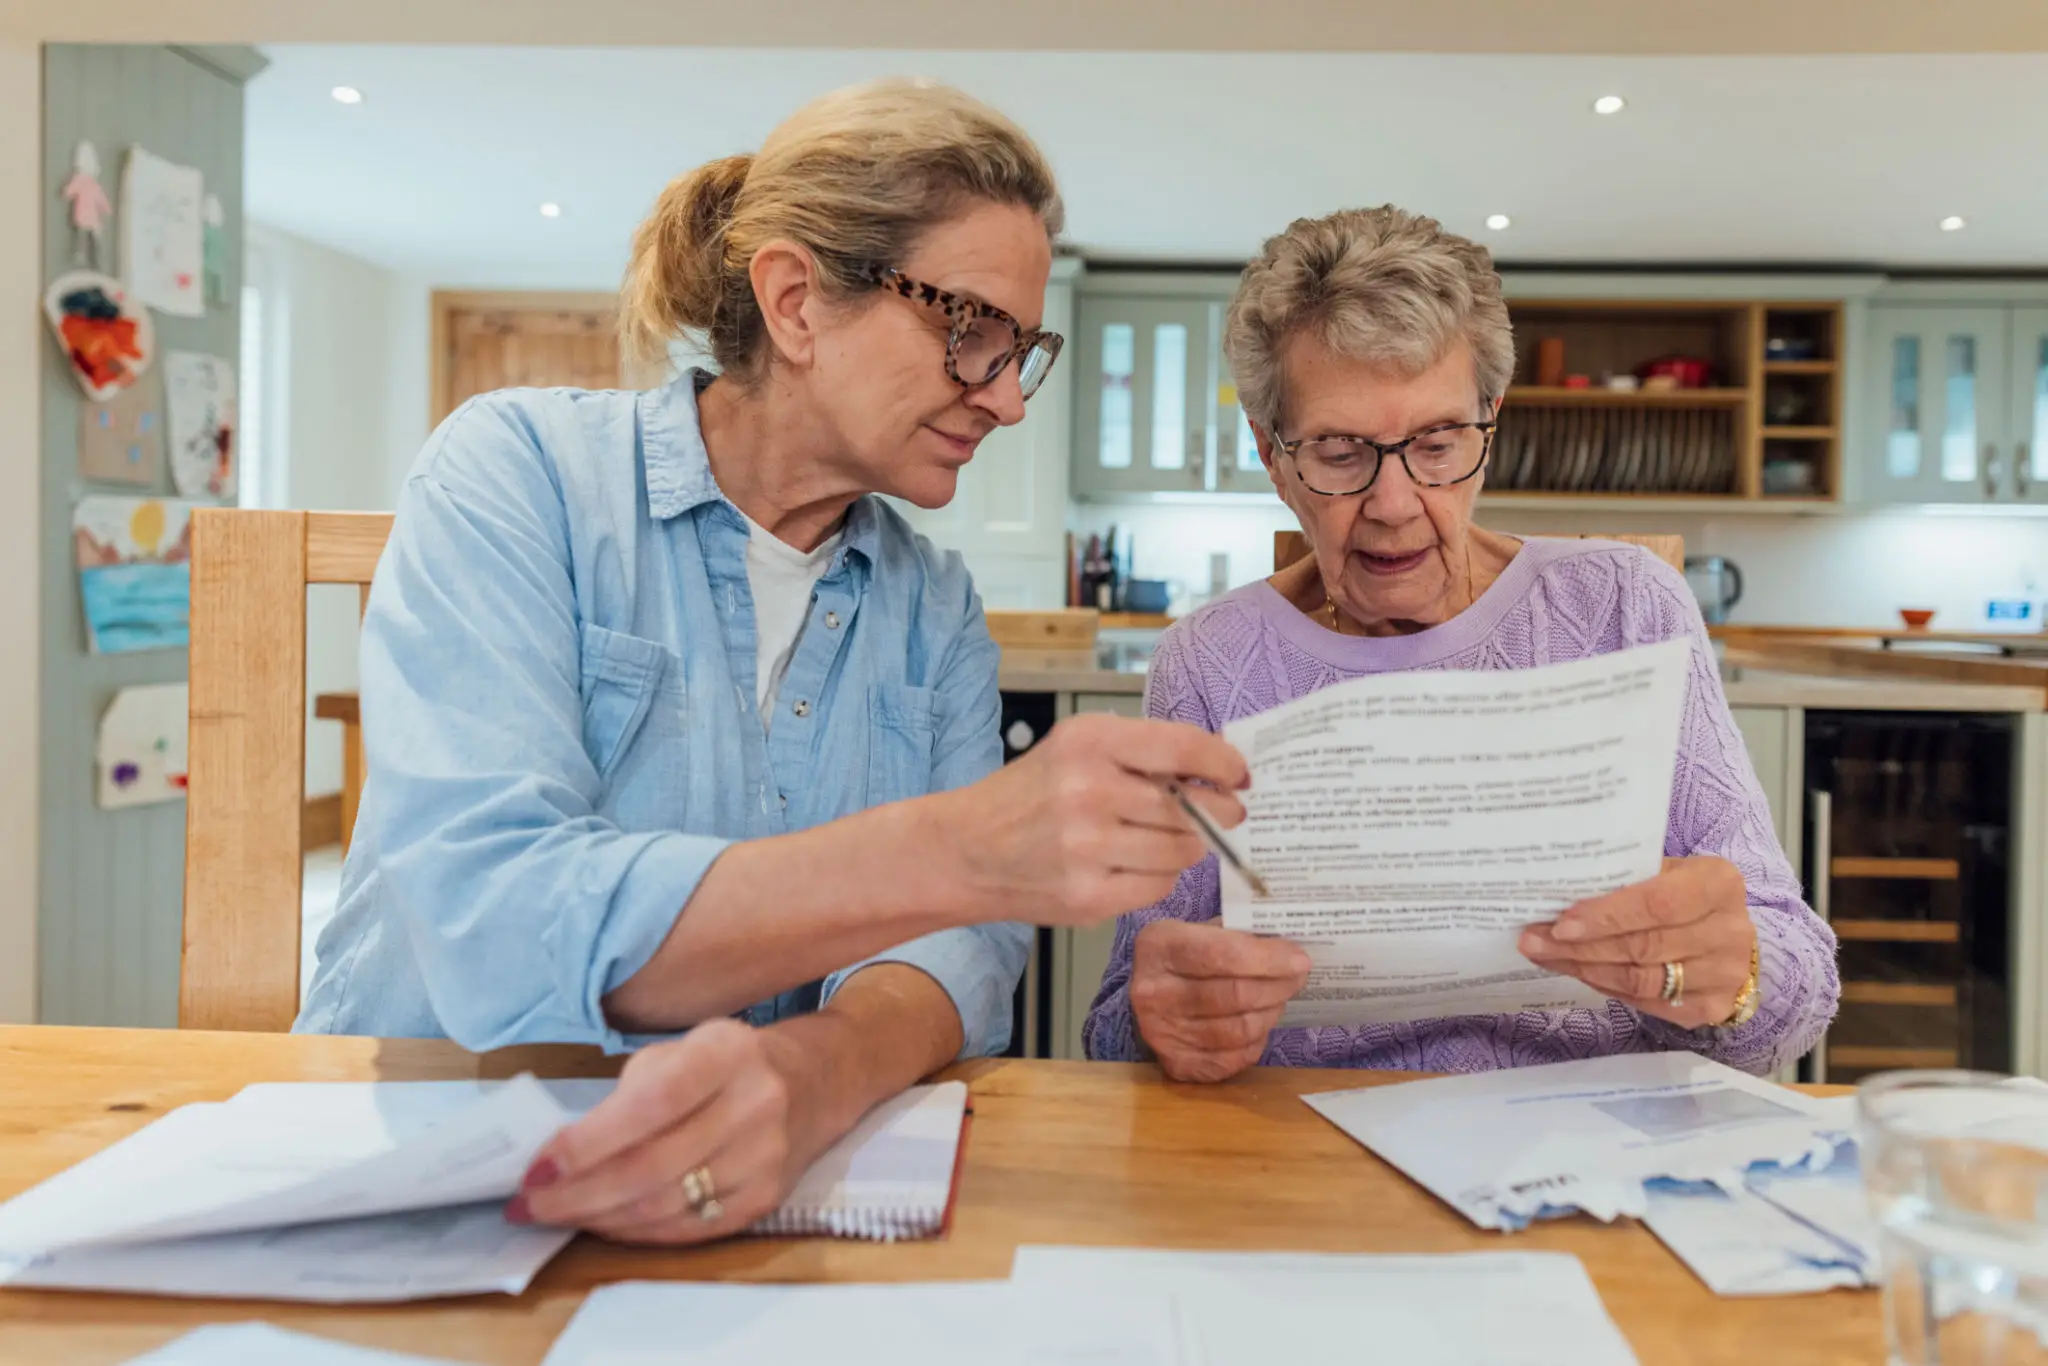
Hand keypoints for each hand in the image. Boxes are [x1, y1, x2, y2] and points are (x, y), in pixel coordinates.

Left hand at [509, 1019, 816, 1244]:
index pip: (651, 1105)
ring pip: (665, 1206)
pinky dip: (637, 1232)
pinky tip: (604, 1222)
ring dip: (599, 1217)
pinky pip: (688, 1229)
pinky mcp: (765, 1199)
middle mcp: (755, 1106)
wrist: (814, 1082)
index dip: (588, 1142)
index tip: (537, 1167)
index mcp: (727, 1054)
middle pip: (652, 1167)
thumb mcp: (683, 1049)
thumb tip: (562, 1154)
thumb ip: (630, 1093)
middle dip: (578, 1193)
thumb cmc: (727, 1063)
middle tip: (528, 1204)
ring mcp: (765, 1159)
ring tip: (557, 1214)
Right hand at [946, 713, 1250, 926]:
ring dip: (1186, 846)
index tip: (1240, 774)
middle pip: (1192, 807)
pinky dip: (1159, 877)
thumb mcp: (1076, 747)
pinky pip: (1158, 887)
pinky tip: (1136, 865)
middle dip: (1219, 813)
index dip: (1224, 763)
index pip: (1185, 748)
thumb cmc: (1029, 795)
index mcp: (1089, 741)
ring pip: (1181, 850)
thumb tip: (1218, 766)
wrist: (965, 850)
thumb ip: (1143, 751)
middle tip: (1227, 814)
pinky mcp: (1087, 896)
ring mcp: (1087, 848)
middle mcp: (1088, 790)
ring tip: (1165, 838)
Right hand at [1130, 918, 1311, 1082]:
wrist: (1149, 994)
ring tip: (1278, 1000)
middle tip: (1297, 978)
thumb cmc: (1186, 956)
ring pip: (1239, 1030)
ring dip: (1270, 1014)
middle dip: (1278, 986)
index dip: (1269, 959)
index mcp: (1159, 946)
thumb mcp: (1202, 931)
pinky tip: (1258, 1025)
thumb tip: (1291, 951)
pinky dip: (1255, 1042)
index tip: (1300, 960)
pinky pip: (1234, 1059)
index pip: (1223, 954)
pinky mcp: (1175, 1064)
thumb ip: (1241, 936)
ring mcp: (1160, 1033)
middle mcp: (1152, 992)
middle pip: (1235, 995)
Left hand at [1518, 856, 1757, 1029]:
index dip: (1607, 917)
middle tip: (1534, 940)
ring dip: (1585, 969)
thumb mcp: (1663, 872)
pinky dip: (1606, 987)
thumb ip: (1623, 881)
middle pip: (1644, 946)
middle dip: (1581, 946)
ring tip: (1544, 956)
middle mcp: (1731, 931)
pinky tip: (1579, 972)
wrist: (1725, 934)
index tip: (1561, 923)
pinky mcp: (1713, 1007)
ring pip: (1641, 979)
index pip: (1658, 904)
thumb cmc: (1683, 894)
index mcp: (1719, 884)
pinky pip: (1646, 1002)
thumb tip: (1553, 896)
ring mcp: (1725, 975)